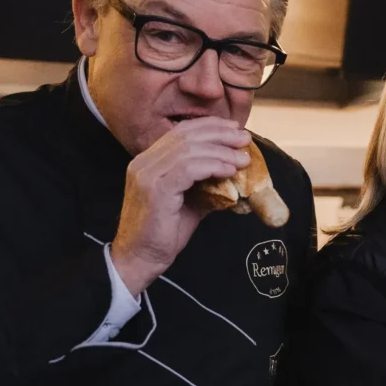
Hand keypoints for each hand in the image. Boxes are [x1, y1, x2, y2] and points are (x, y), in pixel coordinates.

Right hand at [111, 118, 250, 295]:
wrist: (140, 259)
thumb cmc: (163, 233)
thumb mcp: (190, 202)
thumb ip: (206, 184)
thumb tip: (234, 174)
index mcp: (149, 161)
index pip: (181, 132)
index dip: (210, 127)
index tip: (235, 130)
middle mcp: (144, 162)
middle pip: (186, 135)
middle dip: (220, 134)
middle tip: (244, 139)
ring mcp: (147, 174)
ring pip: (189, 149)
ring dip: (221, 151)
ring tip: (242, 158)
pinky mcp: (155, 189)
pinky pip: (188, 169)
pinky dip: (213, 166)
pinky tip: (229, 170)